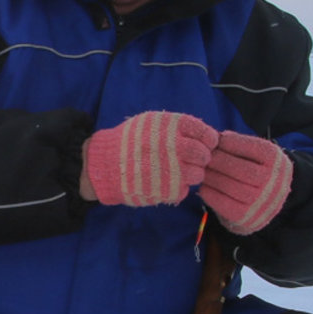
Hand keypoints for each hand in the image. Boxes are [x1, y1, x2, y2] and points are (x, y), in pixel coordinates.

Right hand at [78, 111, 216, 206]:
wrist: (103, 165)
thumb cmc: (128, 142)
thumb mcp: (150, 123)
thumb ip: (176, 127)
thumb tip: (203, 135)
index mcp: (171, 127)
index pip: (205, 133)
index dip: (209, 140)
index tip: (205, 144)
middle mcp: (174, 147)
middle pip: (204, 155)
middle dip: (202, 158)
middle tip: (193, 160)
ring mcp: (172, 170)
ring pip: (198, 175)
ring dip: (192, 174)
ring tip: (177, 172)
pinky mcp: (166, 190)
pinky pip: (184, 190)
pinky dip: (178, 188)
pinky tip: (165, 182)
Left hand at [197, 130, 294, 233]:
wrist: (266, 205)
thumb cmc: (256, 171)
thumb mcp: (256, 155)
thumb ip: (239, 145)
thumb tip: (215, 137)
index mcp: (276, 161)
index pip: (253, 148)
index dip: (230, 143)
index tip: (215, 141)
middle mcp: (273, 182)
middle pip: (242, 169)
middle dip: (219, 161)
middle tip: (202, 157)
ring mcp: (261, 202)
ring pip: (232, 186)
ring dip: (212, 177)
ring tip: (201, 171)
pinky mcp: (247, 218)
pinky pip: (225, 204)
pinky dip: (211, 194)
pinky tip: (204, 187)